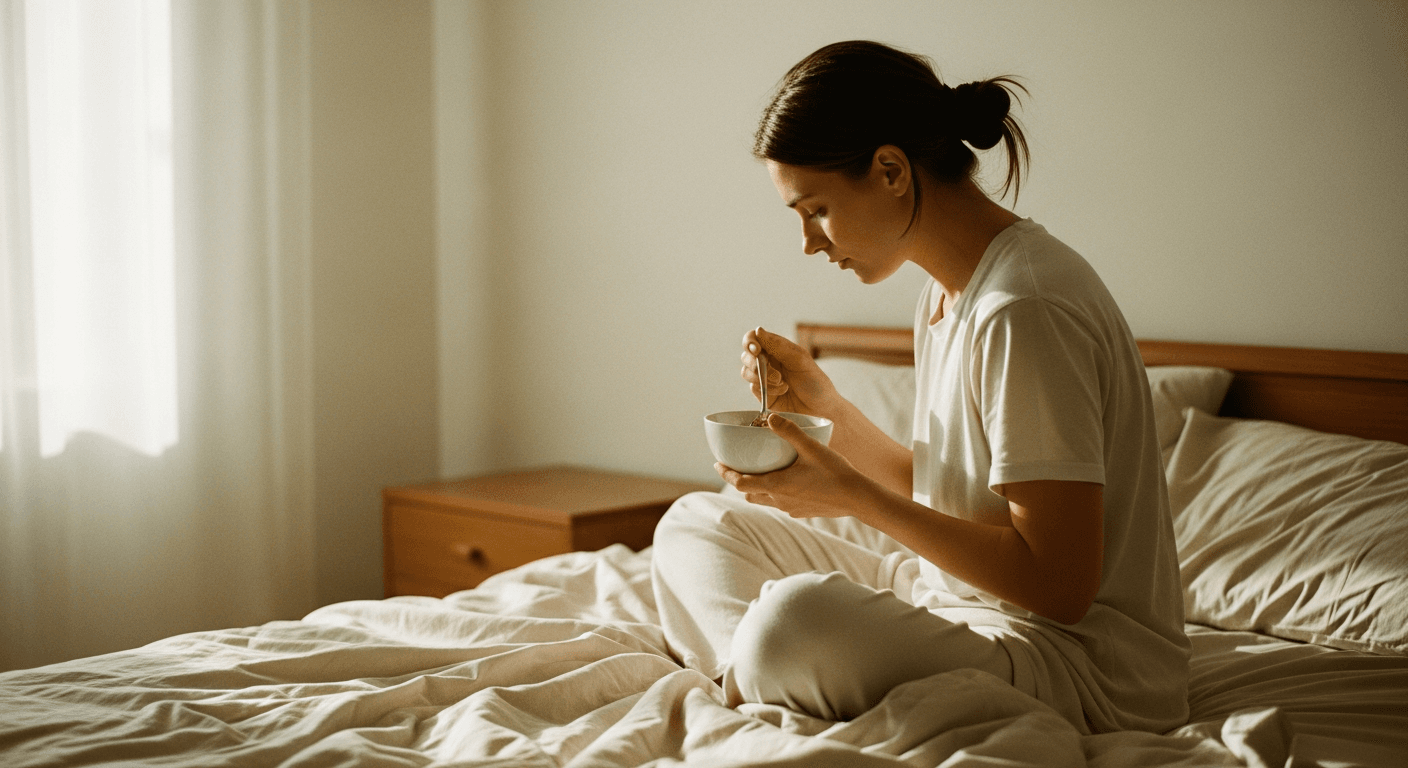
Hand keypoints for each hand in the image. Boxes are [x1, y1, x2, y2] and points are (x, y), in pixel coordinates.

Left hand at [716, 412, 872, 518]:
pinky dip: (775, 493)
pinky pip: (781, 503)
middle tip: (736, 467)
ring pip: (764, 500)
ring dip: (757, 488)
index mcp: (776, 485)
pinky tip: (786, 482)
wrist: (858, 498)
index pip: (739, 483)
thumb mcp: (811, 447)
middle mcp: (779, 500)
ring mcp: (790, 508)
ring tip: (759, 473)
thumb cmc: (835, 472)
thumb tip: (770, 416)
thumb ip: (789, 431)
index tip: (718, 464)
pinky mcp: (802, 512)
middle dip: (739, 481)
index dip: (726, 473)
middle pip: (748, 493)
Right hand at [740, 327, 837, 416]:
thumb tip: (758, 330)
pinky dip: (768, 389)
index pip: (753, 338)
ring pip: (746, 372)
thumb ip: (778, 346)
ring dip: (763, 377)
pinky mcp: (762, 395)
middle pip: (746, 355)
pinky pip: (754, 388)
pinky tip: (783, 391)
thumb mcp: (800, 360)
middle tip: (774, 373)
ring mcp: (764, 379)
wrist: (821, 409)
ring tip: (782, 383)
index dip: (750, 342)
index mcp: (776, 349)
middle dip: (755, 363)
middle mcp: (767, 362)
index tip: (756, 350)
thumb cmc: (815, 382)